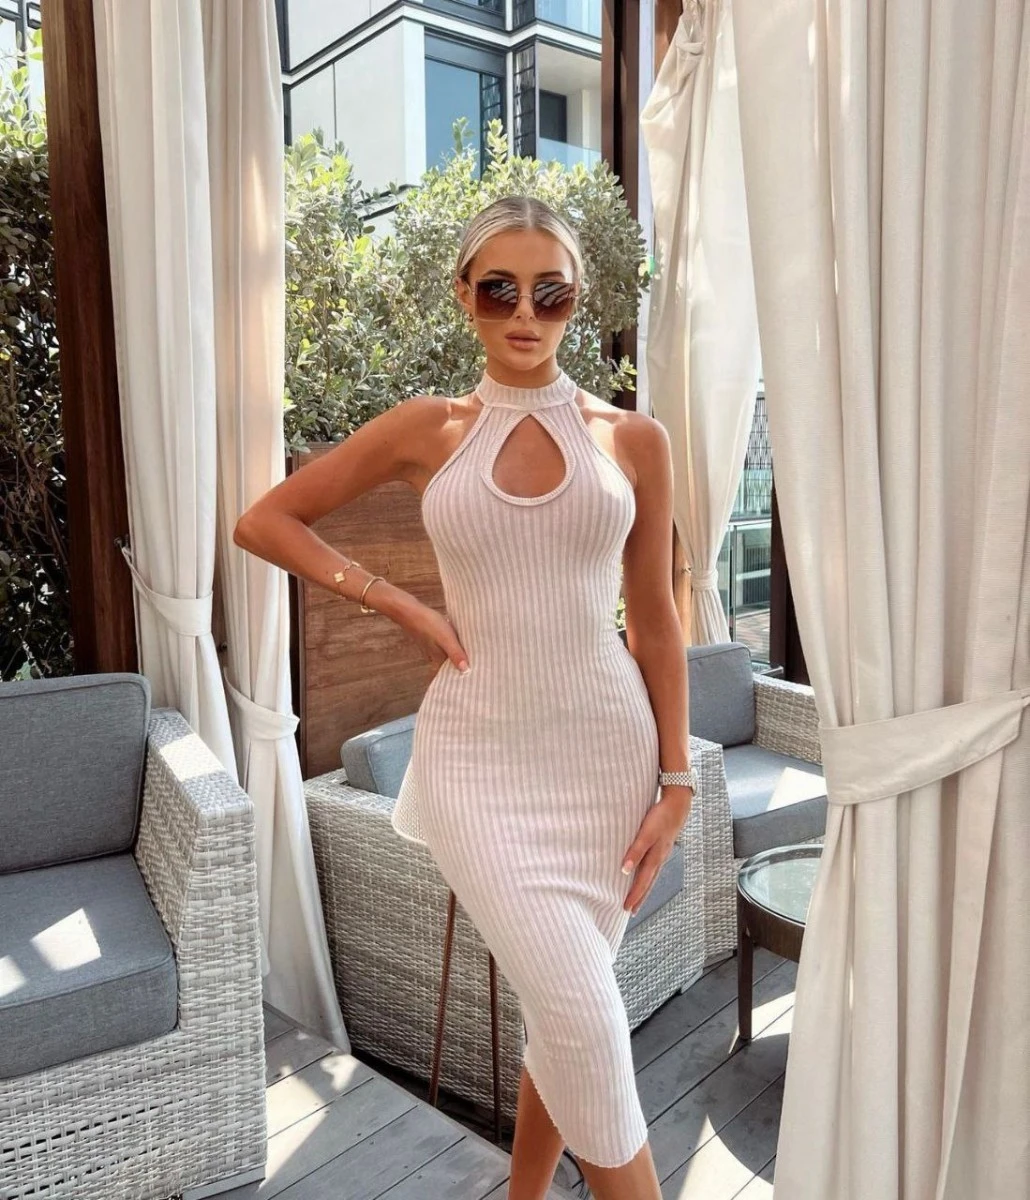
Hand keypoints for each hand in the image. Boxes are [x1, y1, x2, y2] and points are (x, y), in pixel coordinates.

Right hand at [395, 599, 470, 674]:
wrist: (410, 611)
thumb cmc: (428, 624)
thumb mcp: (446, 639)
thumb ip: (455, 654)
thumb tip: (466, 671)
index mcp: (437, 661)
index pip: (450, 674)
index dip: (460, 677)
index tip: (474, 677)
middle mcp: (434, 656)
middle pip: (450, 665)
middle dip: (462, 665)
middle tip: (478, 665)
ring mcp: (432, 647)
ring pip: (448, 654)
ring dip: (459, 653)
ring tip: (473, 653)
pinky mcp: (432, 638)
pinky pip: (446, 644)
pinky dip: (453, 643)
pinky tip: (460, 638)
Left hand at [621, 786, 693, 914]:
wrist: (677, 804)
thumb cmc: (660, 817)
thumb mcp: (646, 833)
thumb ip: (635, 851)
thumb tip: (625, 870)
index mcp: (655, 857)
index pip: (642, 881)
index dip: (634, 895)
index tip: (626, 908)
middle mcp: (660, 858)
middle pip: (648, 882)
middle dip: (639, 897)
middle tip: (630, 911)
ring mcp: (662, 853)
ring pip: (652, 876)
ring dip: (644, 889)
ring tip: (637, 900)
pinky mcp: (662, 847)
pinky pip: (654, 867)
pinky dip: (648, 876)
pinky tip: (645, 876)